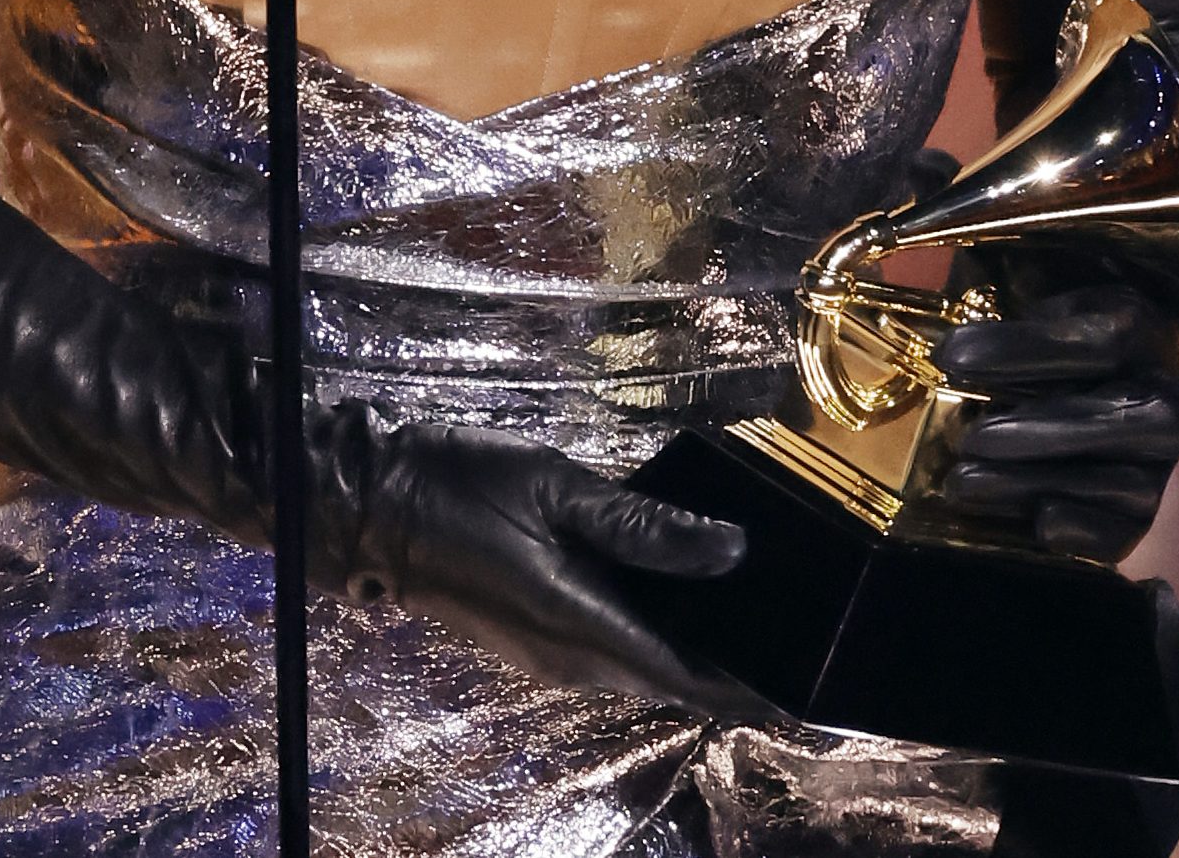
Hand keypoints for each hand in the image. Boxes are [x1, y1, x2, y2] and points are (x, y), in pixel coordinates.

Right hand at [316, 415, 753, 714]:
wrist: (374, 505)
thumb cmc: (464, 485)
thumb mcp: (559, 487)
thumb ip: (644, 525)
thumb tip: (732, 552)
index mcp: (583, 628)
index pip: (687, 680)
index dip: (749, 691)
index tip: (804, 692)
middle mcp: (571, 659)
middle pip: (669, 679)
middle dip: (728, 667)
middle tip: (793, 628)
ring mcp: (548, 654)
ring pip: (640, 664)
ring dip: (689, 648)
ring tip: (747, 606)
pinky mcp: (533, 636)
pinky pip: (612, 647)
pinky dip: (652, 632)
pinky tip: (673, 587)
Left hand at [933, 285, 1178, 563]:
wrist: (1083, 374)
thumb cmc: (1046, 333)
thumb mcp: (1032, 306)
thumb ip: (1004, 321)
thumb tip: (947, 349)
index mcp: (1134, 327)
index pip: (1091, 343)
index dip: (1019, 351)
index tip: (951, 358)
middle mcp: (1161, 394)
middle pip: (1114, 419)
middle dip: (1034, 433)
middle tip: (968, 441)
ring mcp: (1159, 460)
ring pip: (1118, 483)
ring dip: (1036, 485)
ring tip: (965, 484)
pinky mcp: (1142, 511)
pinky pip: (1125, 533)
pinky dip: (1084, 534)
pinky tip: (1038, 525)